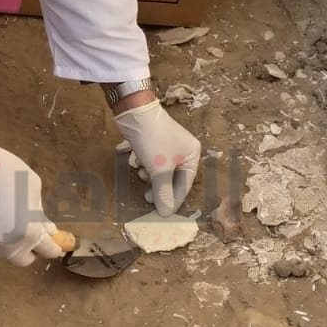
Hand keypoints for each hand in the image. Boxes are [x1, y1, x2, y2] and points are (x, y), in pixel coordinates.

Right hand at [0, 136, 64, 266]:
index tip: (59, 243)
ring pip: (6, 253)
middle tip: (34, 232)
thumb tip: (46, 228)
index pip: (48, 250)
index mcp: (29, 232)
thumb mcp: (32, 186)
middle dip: (32, 249)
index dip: (55, 246)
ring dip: (14, 243)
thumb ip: (40, 212)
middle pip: (25, 259)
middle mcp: (9, 244)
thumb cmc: (4, 172)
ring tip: (14, 221)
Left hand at [114, 99, 200, 213]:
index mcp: (192, 155)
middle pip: (172, 179)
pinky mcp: (154, 143)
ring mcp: (168, 146)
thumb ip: (163, 192)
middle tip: (146, 198)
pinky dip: (144, 165)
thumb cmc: (153, 141)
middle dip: (158, 187)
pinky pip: (152, 162)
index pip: (185, 185)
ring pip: (160, 171)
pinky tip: (137, 161)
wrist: (134, 112)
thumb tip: (166, 214)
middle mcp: (183, 150)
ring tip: (141, 173)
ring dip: (149, 176)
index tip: (162, 213)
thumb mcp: (159, 170)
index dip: (173, 200)